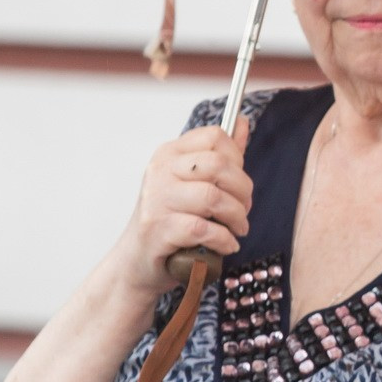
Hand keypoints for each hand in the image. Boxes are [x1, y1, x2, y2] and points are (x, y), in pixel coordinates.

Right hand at [114, 117, 251, 292]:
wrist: (138, 260)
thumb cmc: (170, 220)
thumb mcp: (193, 182)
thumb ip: (220, 154)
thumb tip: (241, 121)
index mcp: (169, 153)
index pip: (214, 136)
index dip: (237, 159)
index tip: (238, 181)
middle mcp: (160, 171)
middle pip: (219, 166)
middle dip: (243, 191)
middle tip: (244, 210)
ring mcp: (157, 199)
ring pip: (214, 198)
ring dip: (236, 217)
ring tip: (237, 228)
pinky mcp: (158, 228)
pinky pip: (204, 229)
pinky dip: (224, 239)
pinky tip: (226, 244)